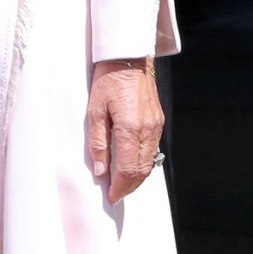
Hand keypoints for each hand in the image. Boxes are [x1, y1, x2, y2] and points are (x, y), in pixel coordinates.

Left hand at [87, 56, 162, 199]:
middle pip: (142, 171)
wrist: (128, 57)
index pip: (128, 170)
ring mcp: (156, 125)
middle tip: (116, 194)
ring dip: (137, 177)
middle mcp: (147, 129)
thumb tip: (100, 170)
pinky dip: (143, 162)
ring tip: (122, 183)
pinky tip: (132, 164)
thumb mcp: (94, 111)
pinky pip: (153, 149)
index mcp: (130, 128)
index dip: (119, 187)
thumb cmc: (107, 80)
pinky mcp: (158, 120)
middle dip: (129, 187)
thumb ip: (97, 143)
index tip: (111, 196)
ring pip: (150, 162)